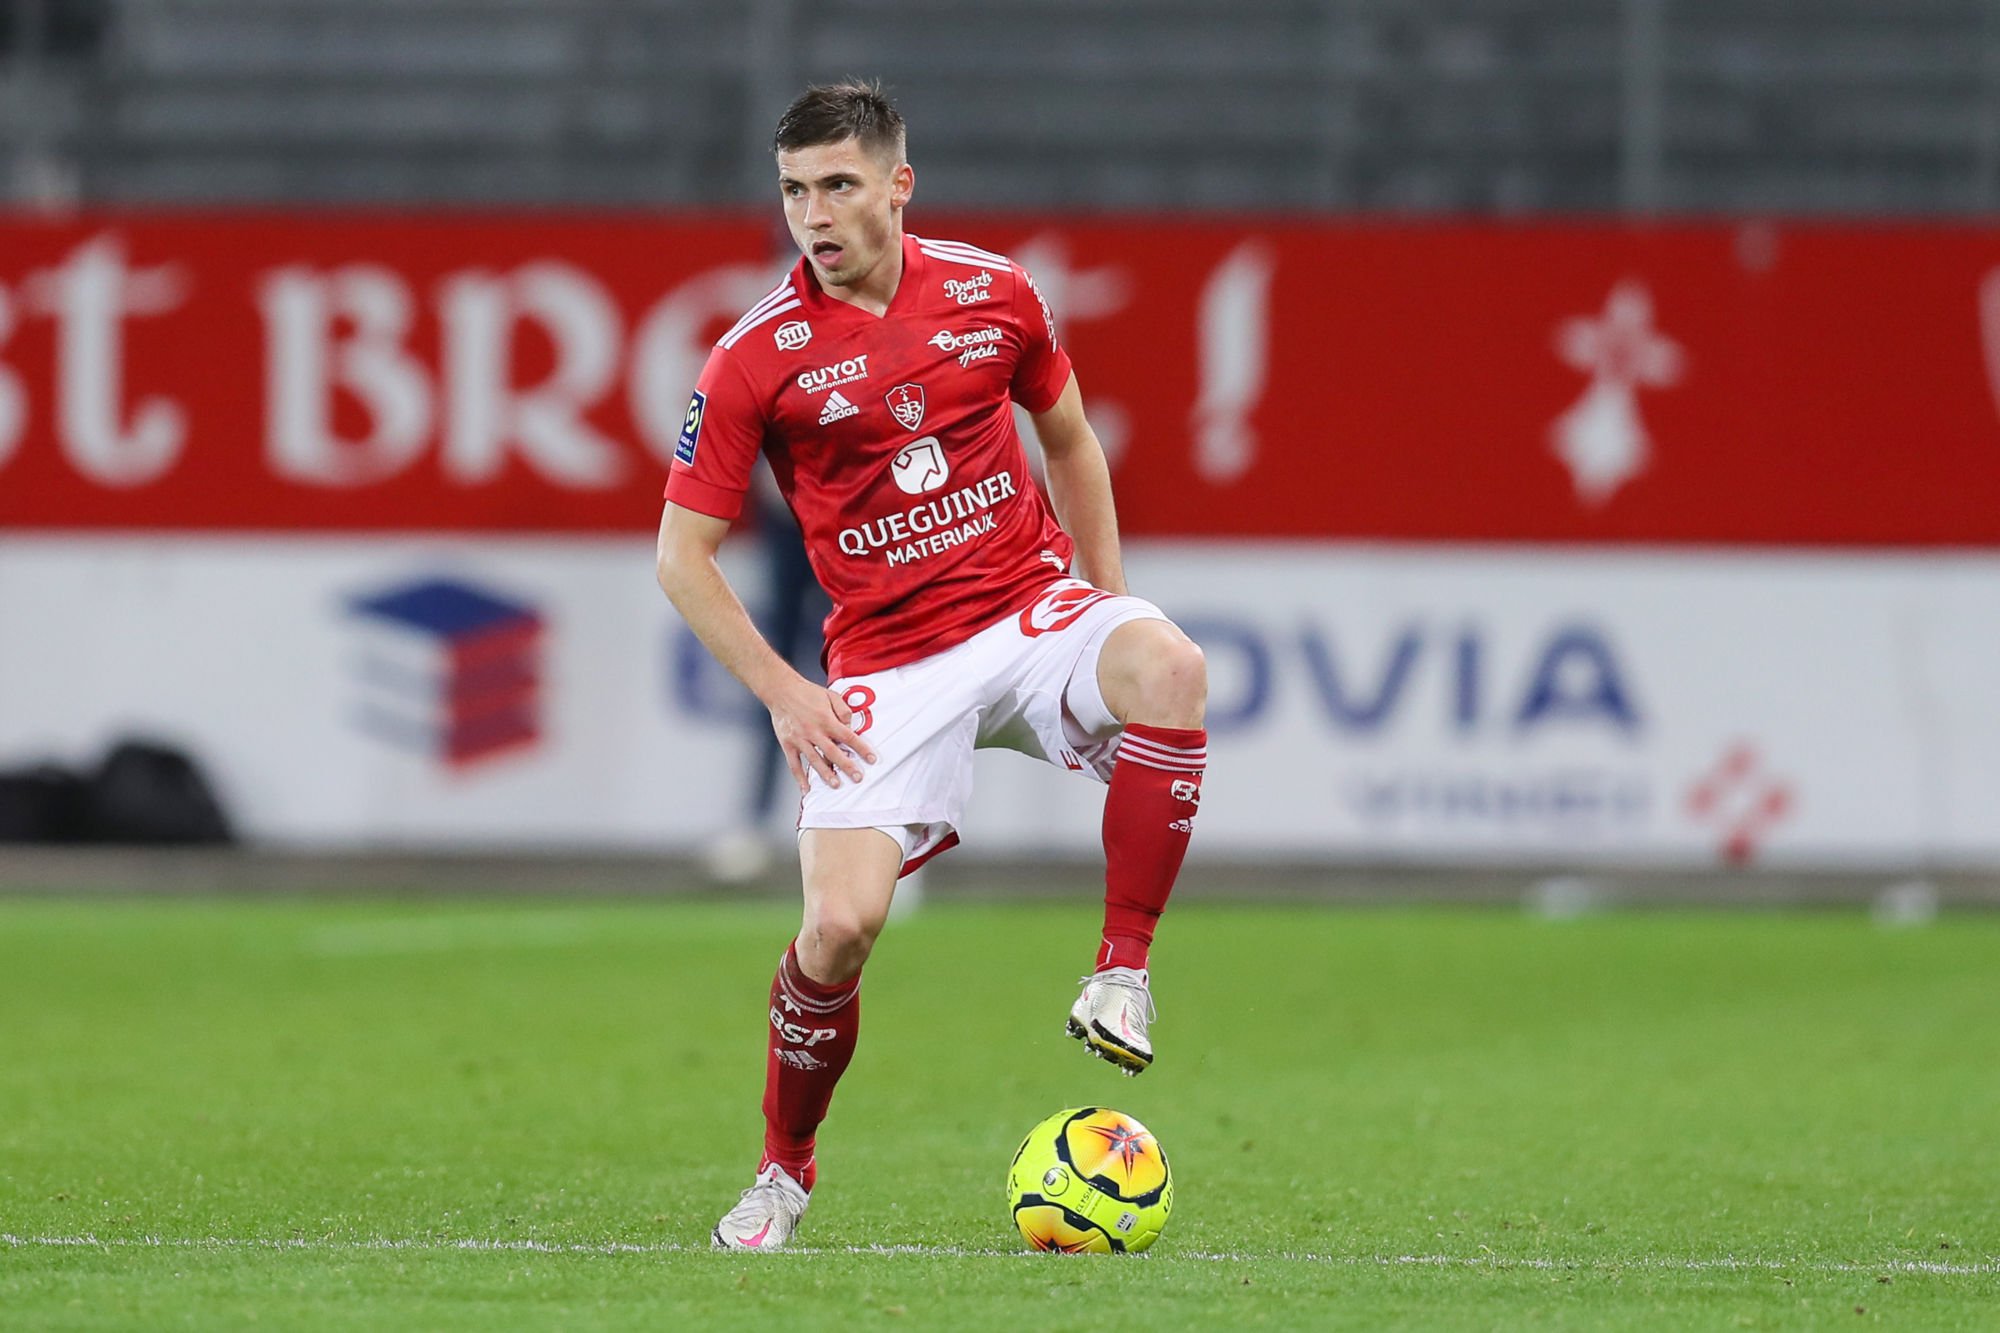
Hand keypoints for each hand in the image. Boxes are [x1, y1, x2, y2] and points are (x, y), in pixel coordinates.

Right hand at [768, 678, 877, 793]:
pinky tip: (806, 789)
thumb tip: (850, 726)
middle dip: (847, 766)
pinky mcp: (788, 744)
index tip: (871, 759)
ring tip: (836, 785)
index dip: (861, 748)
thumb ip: (843, 710)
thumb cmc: (806, 693)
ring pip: (815, 760)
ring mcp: (799, 739)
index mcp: (826, 719)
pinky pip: (794, 764)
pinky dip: (800, 778)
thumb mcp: (830, 695)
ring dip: (826, 774)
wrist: (781, 690)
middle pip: (833, 752)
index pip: (848, 737)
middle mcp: (813, 731)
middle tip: (858, 778)